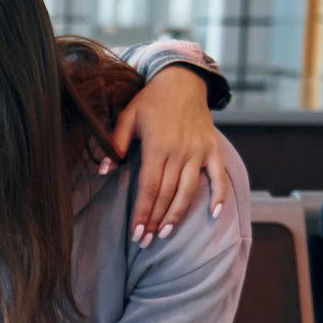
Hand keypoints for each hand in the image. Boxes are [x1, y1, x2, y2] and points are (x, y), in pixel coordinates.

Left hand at [110, 64, 227, 248]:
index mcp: (157, 146)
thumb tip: (104, 170)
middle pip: (167, 194)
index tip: (136, 233)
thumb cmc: (150, 101)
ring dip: (177, 214)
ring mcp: (198, 152)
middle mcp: (179, 152)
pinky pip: (218, 176)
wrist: (182, 80)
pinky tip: (213, 215)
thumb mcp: (127, 117)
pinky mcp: (212, 149)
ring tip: (165, 234)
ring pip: (188, 190)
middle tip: (146, 241)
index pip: (149, 187)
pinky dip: (219, 195)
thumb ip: (114, 144)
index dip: (142, 212)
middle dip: (155, 220)